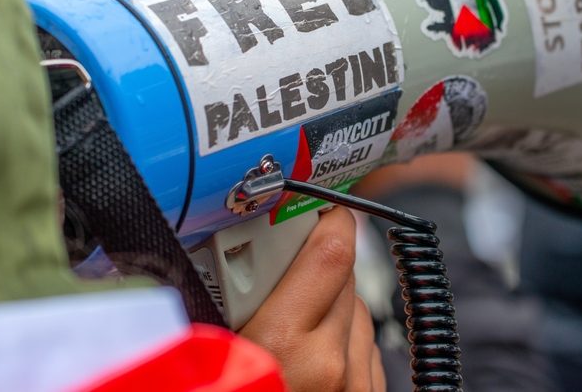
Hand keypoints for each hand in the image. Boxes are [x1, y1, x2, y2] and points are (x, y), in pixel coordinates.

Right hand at [239, 206, 385, 391]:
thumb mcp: (213, 342)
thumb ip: (228, 297)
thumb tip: (238, 249)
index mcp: (282, 342)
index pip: (330, 253)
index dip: (330, 220)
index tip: (319, 207)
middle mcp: (329, 363)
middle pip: (344, 277)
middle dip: (318, 264)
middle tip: (280, 276)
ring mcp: (355, 385)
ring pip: (358, 311)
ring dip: (333, 306)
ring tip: (290, 328)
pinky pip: (367, 349)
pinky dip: (346, 342)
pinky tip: (313, 357)